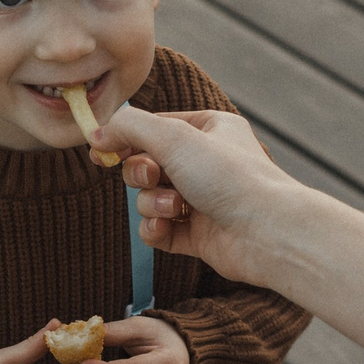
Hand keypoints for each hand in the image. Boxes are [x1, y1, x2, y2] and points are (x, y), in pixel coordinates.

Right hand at [93, 107, 304, 289]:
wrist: (266, 232)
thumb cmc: (230, 177)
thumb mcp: (174, 137)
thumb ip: (129, 128)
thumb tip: (96, 134)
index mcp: (210, 130)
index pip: (156, 127)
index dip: (126, 138)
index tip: (99, 149)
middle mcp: (207, 163)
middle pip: (148, 163)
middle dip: (141, 173)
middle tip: (152, 177)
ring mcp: (203, 200)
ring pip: (151, 198)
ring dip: (153, 203)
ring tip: (175, 208)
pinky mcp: (198, 235)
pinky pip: (159, 229)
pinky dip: (156, 229)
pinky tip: (166, 228)